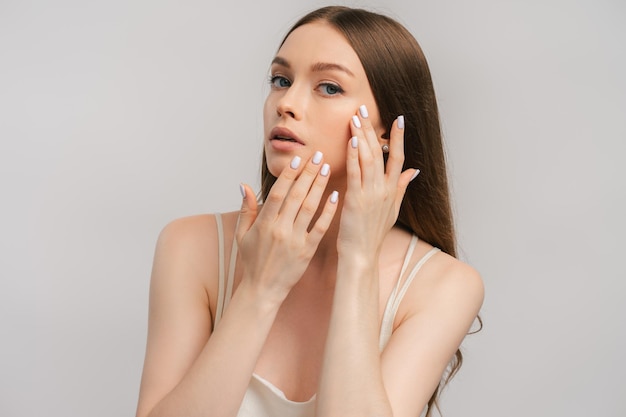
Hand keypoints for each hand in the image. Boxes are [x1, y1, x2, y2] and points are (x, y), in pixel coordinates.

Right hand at [236, 153, 338, 300]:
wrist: (262, 290)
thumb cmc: (252, 261)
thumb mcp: (242, 235)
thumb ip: (246, 209)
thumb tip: (243, 185)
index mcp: (264, 224)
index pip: (278, 193)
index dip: (288, 174)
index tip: (298, 159)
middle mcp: (280, 229)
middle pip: (296, 195)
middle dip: (308, 173)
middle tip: (319, 155)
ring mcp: (295, 240)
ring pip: (310, 207)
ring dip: (319, 186)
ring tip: (327, 169)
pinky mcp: (307, 251)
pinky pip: (320, 227)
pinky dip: (328, 211)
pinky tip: (336, 196)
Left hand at [337, 105, 417, 257]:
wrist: (361, 255)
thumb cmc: (372, 234)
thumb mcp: (392, 209)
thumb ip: (401, 187)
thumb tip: (414, 171)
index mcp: (392, 191)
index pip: (398, 158)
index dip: (399, 138)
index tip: (399, 119)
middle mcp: (384, 190)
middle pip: (381, 153)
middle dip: (372, 130)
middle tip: (365, 109)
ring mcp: (371, 194)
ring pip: (369, 159)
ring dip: (362, 137)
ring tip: (356, 117)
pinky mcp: (356, 200)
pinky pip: (356, 173)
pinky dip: (354, 156)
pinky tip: (351, 140)